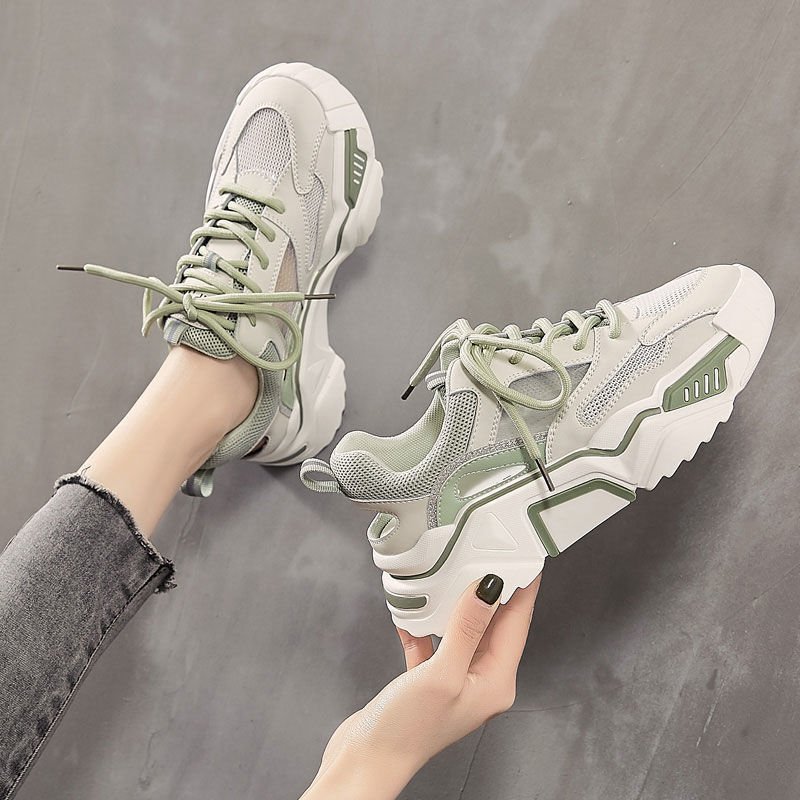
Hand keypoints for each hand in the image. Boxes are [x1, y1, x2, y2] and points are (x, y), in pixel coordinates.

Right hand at [301, 574, 540, 799]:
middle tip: (486, 551)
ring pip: (462, 629)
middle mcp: (480, 681)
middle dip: (490, 588)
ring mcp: (455, 680)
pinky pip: (435, 641)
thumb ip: (467, 627)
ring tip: (450, 572)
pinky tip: (411, 611)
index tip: (525, 555)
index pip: (517, 624)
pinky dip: (425, 624)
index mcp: (495, 683)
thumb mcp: (442, 673)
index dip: (522, 587)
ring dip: (454, 603)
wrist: (366, 760)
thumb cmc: (407, 730)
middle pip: (493, 623)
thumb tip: (489, 588)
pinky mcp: (429, 680)